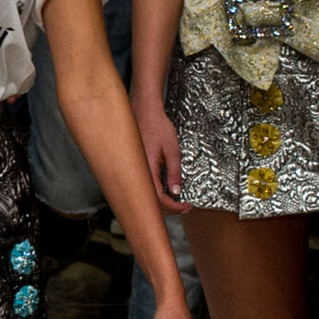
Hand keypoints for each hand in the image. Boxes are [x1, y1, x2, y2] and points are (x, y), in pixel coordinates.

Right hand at [131, 92, 186, 212]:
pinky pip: (142, 183)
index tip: (185, 207)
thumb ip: (174, 172)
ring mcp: (133, 167)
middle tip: (183, 207)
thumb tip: (176, 191)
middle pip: (149, 200)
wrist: (144, 110)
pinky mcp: (133, 164)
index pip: (158, 198)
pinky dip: (153, 191)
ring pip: (145, 193)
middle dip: (168, 208)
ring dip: (160, 200)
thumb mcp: (172, 150)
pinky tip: (163, 189)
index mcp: (146, 168)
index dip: (173, 207)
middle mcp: (136, 170)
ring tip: (176, 200)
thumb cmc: (157, 126)